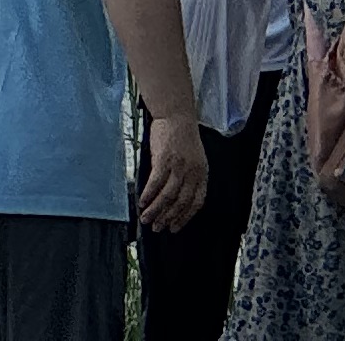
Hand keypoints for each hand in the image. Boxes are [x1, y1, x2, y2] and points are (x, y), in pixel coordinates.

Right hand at [137, 117, 208, 231]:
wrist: (177, 116)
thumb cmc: (183, 138)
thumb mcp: (193, 159)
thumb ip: (187, 178)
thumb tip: (172, 201)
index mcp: (202, 172)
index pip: (197, 201)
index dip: (185, 217)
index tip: (174, 227)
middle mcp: (193, 171)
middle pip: (181, 202)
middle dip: (168, 217)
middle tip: (157, 227)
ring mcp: (179, 165)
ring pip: (168, 196)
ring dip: (155, 210)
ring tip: (146, 218)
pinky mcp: (165, 160)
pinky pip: (156, 183)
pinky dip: (148, 195)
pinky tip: (142, 202)